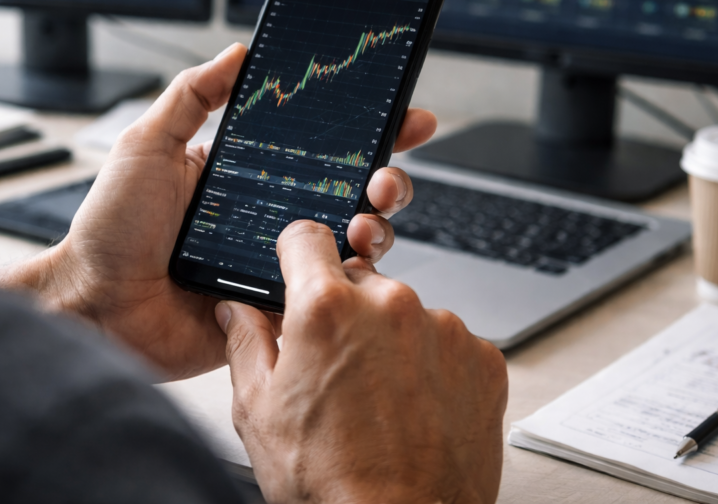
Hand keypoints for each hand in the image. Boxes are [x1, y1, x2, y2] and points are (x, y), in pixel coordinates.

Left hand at [0, 43, 436, 380]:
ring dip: (376, 227)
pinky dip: (349, 280)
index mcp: (247, 174)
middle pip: (350, 192)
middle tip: (387, 176)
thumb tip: (237, 50)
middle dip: (386, 179)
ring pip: (349, 242)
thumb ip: (192, 95)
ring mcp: (275, 261)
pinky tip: (350, 265)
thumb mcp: (147, 144)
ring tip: (369, 221)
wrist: (94, 307)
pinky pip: (326, 293)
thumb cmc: (110, 229)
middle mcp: (270, 215)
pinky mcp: (274, 304)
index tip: (402, 113)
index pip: (320, 145)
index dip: (366, 130)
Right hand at [217, 222, 508, 503]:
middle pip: (359, 282)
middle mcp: (391, 305)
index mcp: (327, 308)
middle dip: (344, 313)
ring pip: (406, 314)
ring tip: (380, 401)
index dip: (296, 254)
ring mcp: (443, 329)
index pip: (307, 237)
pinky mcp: (483, 358)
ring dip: (391, 340)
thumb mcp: (259, 412)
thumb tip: (235, 311)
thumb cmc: (331, 484)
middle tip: (336, 368)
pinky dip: (433, 366)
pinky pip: (449, 343)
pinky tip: (415, 408)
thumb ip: (245, 343)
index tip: (298, 267)